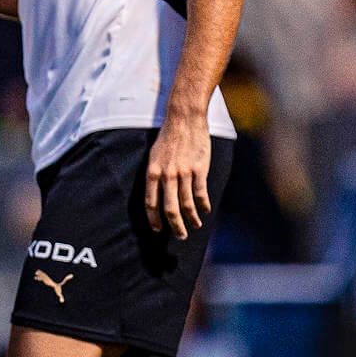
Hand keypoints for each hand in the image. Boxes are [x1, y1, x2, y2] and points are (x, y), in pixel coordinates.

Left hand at [146, 108, 212, 238]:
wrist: (184, 119)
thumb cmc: (168, 138)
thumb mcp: (154, 155)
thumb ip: (156, 175)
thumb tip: (157, 194)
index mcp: (152, 172)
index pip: (150, 202)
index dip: (154, 219)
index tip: (158, 230)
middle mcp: (166, 175)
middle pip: (169, 208)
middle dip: (175, 226)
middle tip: (180, 236)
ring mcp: (183, 173)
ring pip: (187, 204)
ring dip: (191, 219)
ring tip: (195, 225)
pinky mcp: (199, 169)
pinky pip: (200, 193)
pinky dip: (203, 205)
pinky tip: (205, 210)